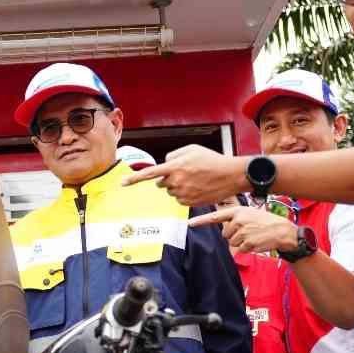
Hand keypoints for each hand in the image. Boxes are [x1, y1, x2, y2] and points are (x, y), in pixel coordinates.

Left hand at [122, 145, 249, 206]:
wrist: (231, 175)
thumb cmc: (212, 160)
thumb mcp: (191, 149)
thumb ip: (173, 155)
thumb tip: (164, 164)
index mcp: (175, 166)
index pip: (150, 173)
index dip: (134, 179)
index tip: (122, 183)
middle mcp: (176, 181)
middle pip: (160, 183)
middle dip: (167, 178)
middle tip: (184, 173)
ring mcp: (182, 193)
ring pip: (170, 191)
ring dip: (177, 186)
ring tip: (195, 179)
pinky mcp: (189, 203)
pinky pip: (179, 199)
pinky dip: (185, 194)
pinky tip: (198, 188)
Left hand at [190, 206, 298, 254]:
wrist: (283, 231)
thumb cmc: (265, 222)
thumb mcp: (249, 214)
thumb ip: (234, 219)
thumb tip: (223, 229)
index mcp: (237, 211)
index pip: (215, 216)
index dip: (201, 221)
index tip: (189, 223)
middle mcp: (238, 220)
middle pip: (225, 234)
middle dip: (234, 235)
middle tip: (249, 231)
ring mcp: (243, 232)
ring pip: (231, 242)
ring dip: (241, 242)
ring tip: (254, 235)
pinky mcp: (247, 243)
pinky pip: (240, 249)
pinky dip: (247, 248)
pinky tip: (256, 242)